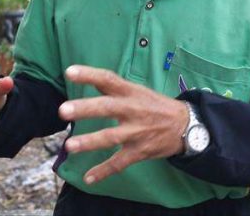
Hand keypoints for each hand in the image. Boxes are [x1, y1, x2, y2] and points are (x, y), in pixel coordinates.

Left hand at [58, 65, 188, 183]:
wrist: (186, 125)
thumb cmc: (156, 105)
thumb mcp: (138, 91)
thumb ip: (113, 88)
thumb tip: (88, 78)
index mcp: (131, 92)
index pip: (108, 79)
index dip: (89, 75)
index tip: (69, 72)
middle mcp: (133, 110)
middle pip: (107, 108)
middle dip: (85, 109)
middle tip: (63, 111)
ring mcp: (137, 131)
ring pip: (111, 137)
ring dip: (90, 141)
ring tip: (70, 146)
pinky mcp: (140, 151)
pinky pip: (120, 162)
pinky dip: (104, 171)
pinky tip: (88, 178)